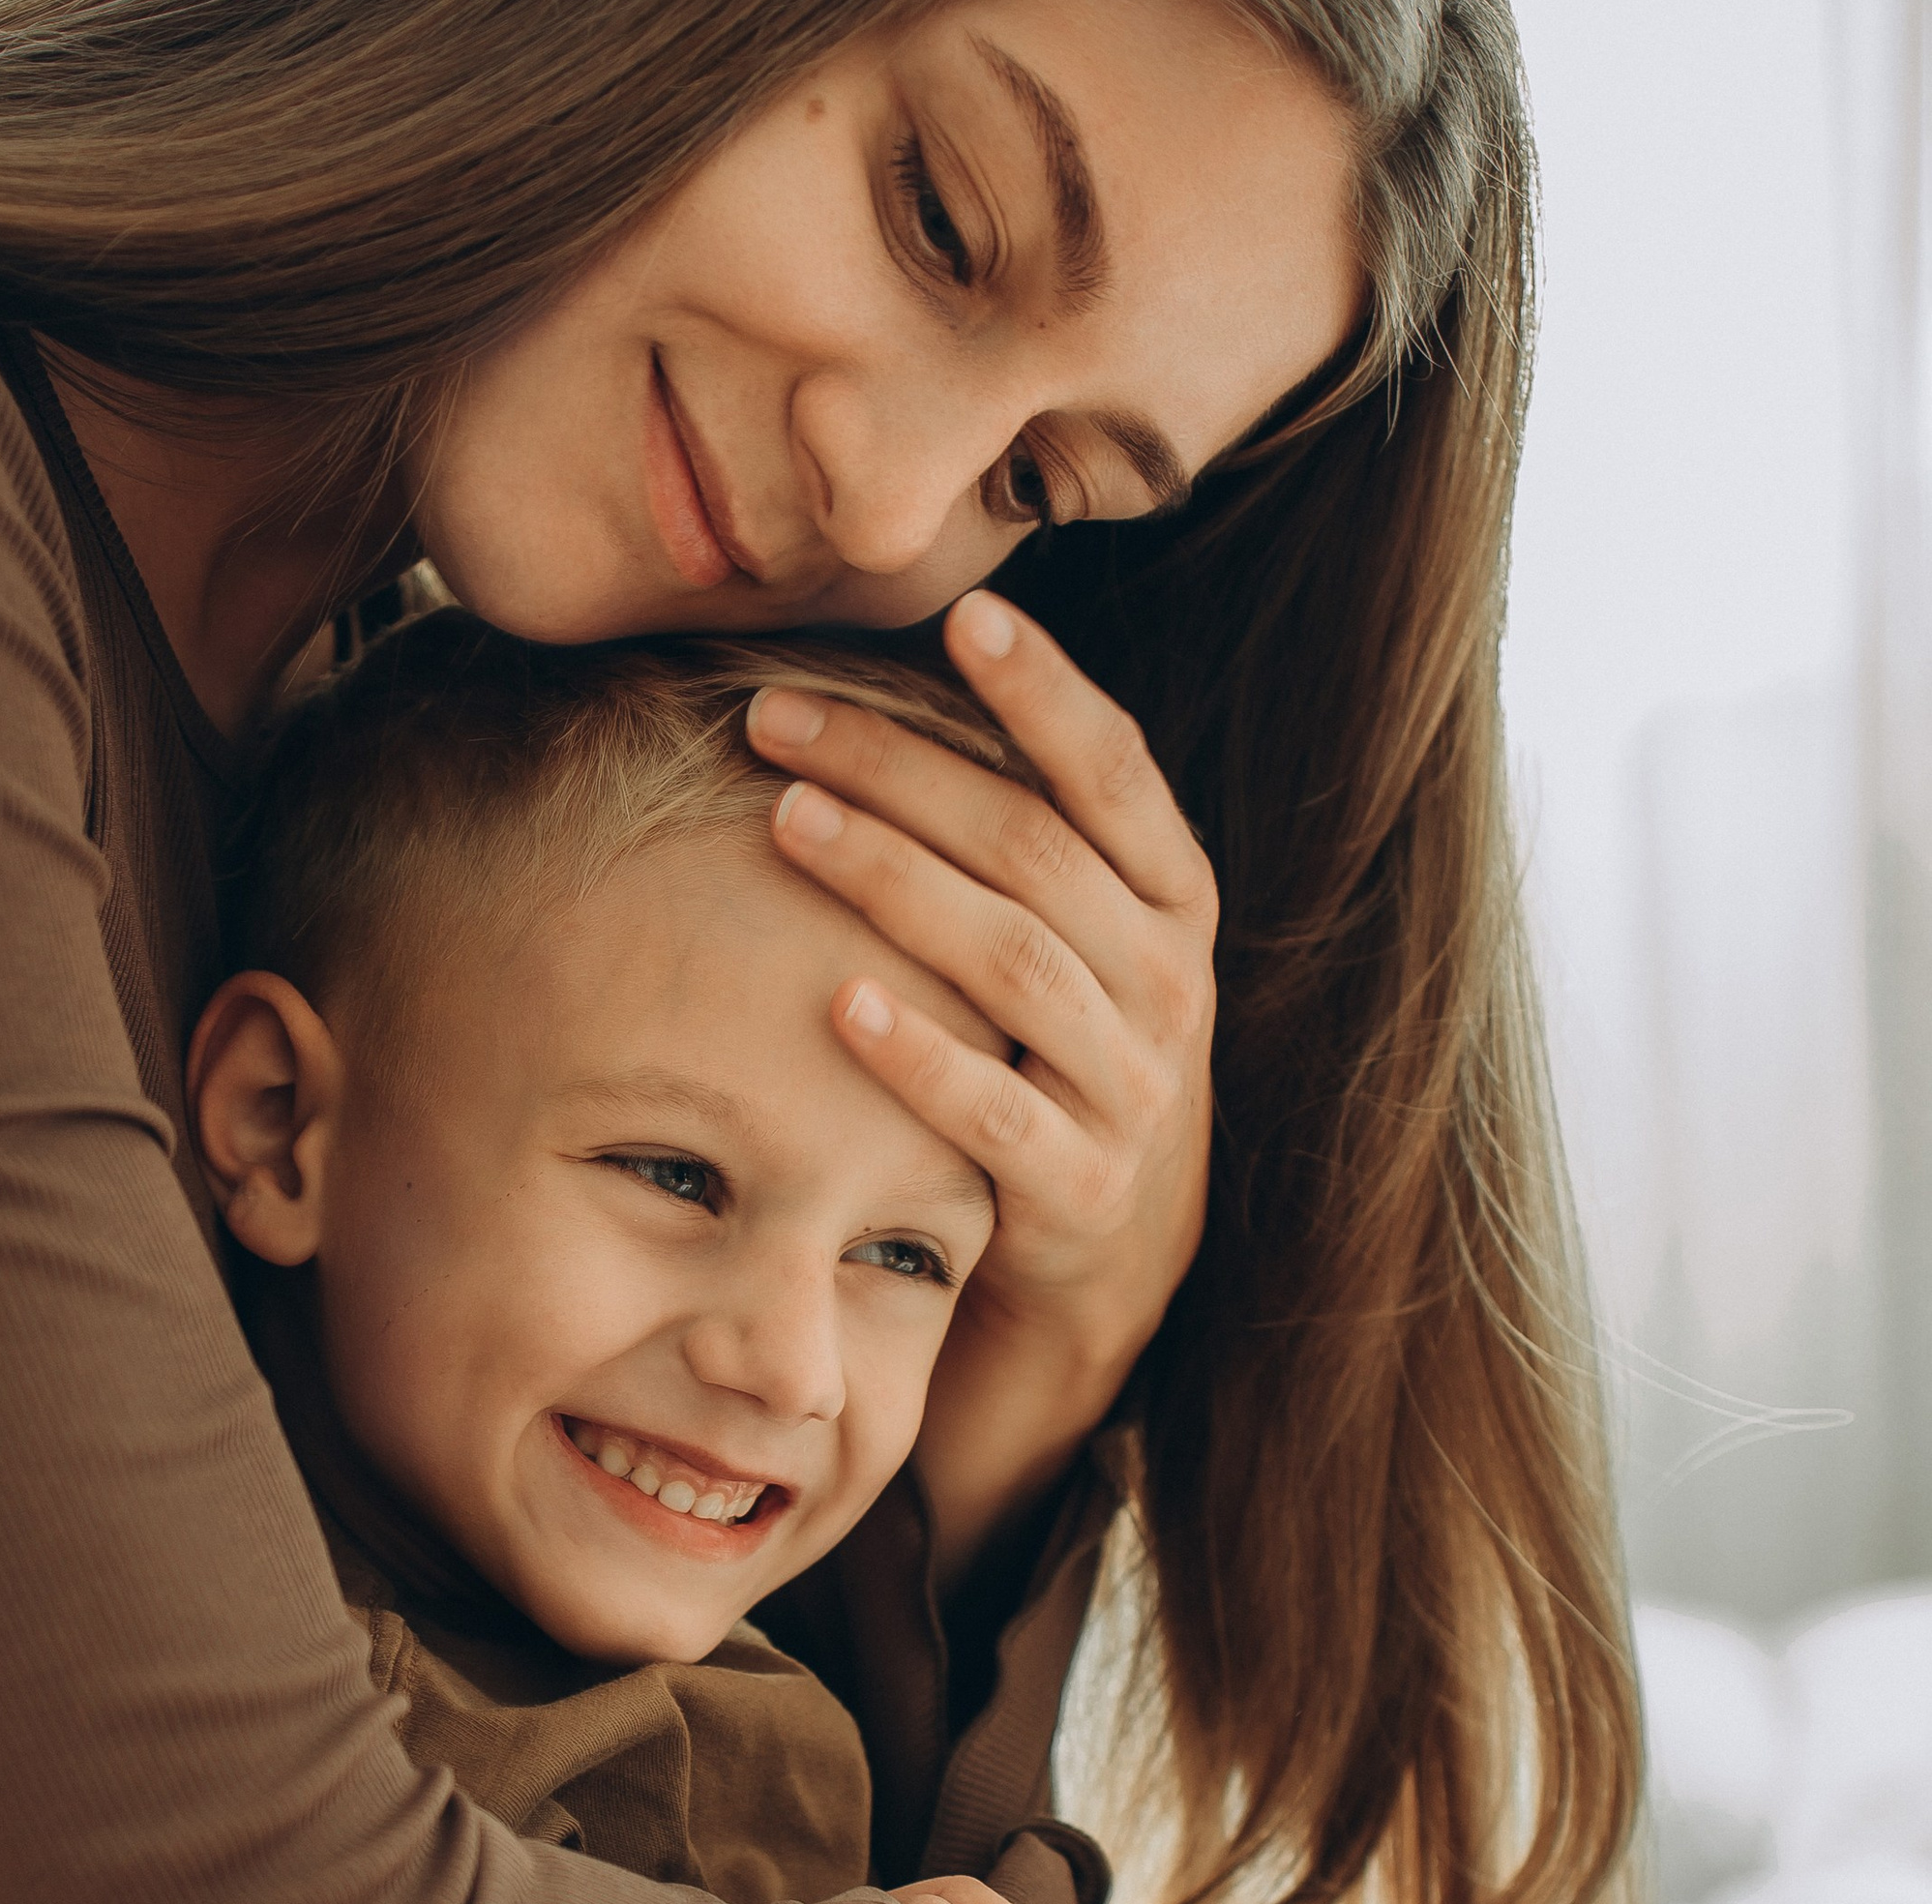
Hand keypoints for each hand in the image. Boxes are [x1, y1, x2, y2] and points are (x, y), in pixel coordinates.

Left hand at [746, 590, 1215, 1576]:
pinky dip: (919, 1060)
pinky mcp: (1081, 1188)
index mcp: (1170, 900)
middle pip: (1033, 849)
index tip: (964, 616)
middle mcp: (1166, 981)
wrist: (1113, 1245)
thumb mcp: (1077, 940)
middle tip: (775, 719)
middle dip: (900, 770)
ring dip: (893, 883)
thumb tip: (893, 685)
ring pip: (1015, 961)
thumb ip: (1023, 837)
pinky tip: (838, 1005)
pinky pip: (996, 1115)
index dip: (1046, 692)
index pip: (1116, 772)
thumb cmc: (1058, 1051)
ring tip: (784, 820)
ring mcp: (1133, 1088)